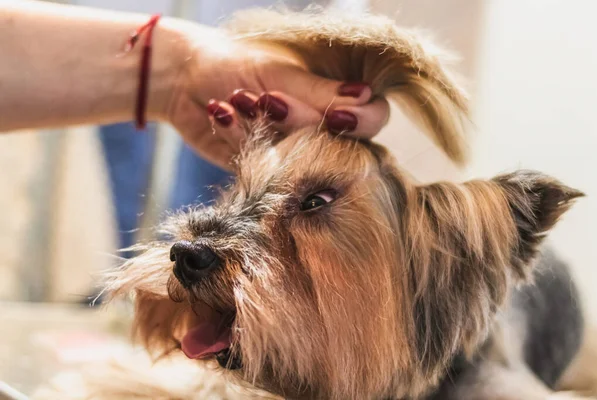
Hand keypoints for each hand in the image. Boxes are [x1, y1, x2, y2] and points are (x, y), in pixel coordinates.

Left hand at [155, 20, 389, 168]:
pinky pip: (262, 166)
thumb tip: (365, 97)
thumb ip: (318, 92)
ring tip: (236, 99)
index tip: (336, 116)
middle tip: (265, 97)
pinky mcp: (263, 169)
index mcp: (333, 99)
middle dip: (296, 122)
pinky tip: (221, 112)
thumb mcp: (278, 72)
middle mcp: (318, 130)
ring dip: (261, 129)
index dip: (361, 122)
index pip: (372, 118)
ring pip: (297, 159)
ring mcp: (292, 153)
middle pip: (335, 144)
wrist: (184, 79)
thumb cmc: (234, 62)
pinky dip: (238, 138)